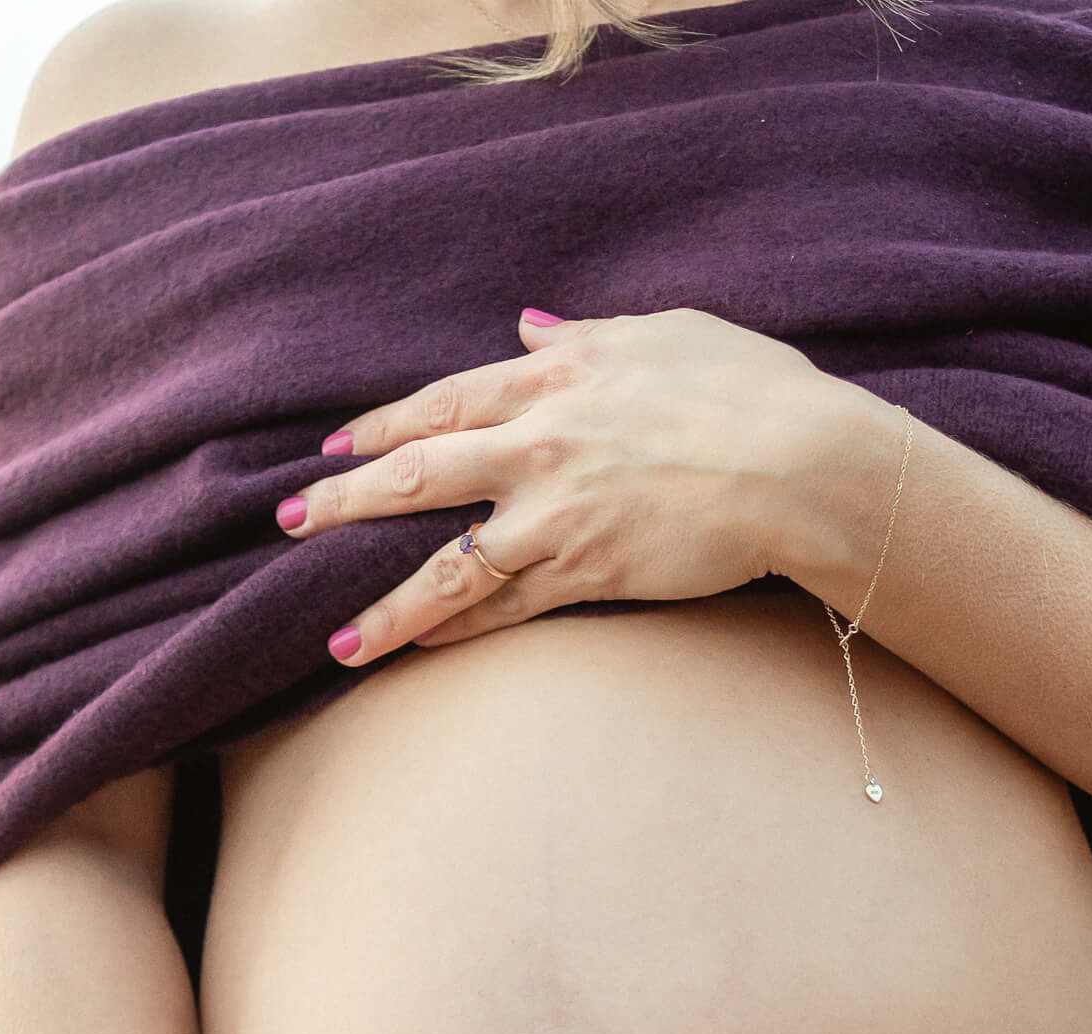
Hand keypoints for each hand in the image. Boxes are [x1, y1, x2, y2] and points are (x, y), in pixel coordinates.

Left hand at [276, 306, 887, 666]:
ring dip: (386, 607)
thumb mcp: (668, 333)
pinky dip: (457, 632)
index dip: (382, 426)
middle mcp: (541, 443)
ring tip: (334, 642)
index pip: (445, 402)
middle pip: (417, 476)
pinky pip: (506, 609)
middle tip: (286, 524)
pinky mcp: (589, 570)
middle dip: (342, 503)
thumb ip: (587, 334)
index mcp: (558, 376)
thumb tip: (529, 323)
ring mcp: (558, 513)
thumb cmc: (754, 389)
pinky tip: (418, 652)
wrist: (805, 462)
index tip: (334, 447)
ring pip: (448, 566)